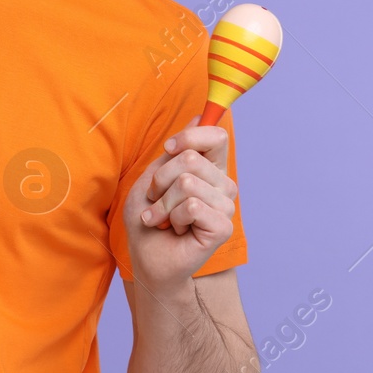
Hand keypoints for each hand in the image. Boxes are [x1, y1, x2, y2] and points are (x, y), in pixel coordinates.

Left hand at [123, 117, 237, 288]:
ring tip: (164, 218)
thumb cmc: (148, 217)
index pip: (216, 136)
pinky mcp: (224, 227)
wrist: (146, 257)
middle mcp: (223, 185)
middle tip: (157, 200)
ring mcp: (226, 207)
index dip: (190, 136)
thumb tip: (198, 115)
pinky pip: (191, 207)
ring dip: (163, 203)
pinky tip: (176, 230)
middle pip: (192, 159)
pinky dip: (172, 217)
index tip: (169, 148)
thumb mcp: (154, 177)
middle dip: (161, 180)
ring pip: (188, 183)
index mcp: (210, 169)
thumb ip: (176, 150)